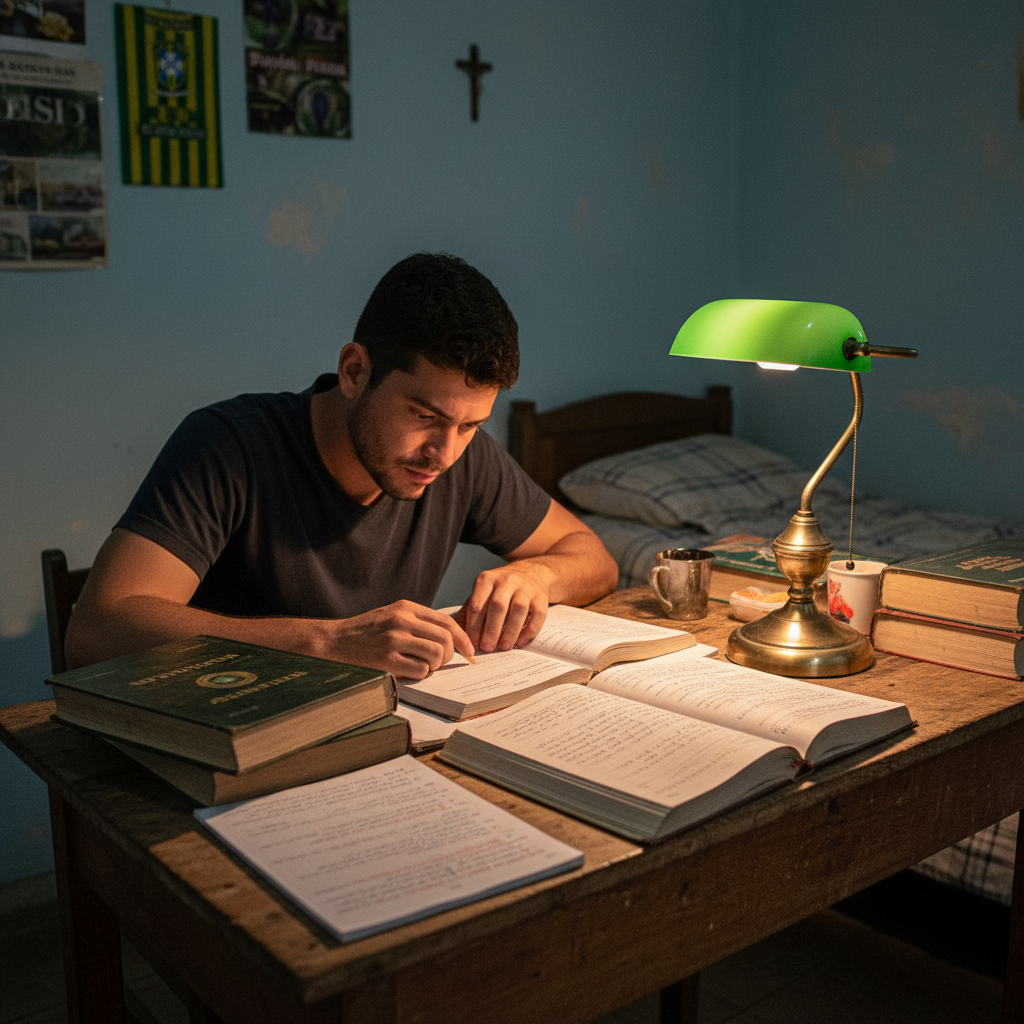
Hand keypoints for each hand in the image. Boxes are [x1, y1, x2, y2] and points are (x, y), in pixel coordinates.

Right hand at [323, 601, 474, 679]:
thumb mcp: (392, 615)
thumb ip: (418, 621)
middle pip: (445, 638)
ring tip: (425, 666)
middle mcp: (401, 621)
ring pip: (436, 654)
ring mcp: (394, 641)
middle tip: (442, 662)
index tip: (469, 650)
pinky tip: (411, 671)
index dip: (463, 638)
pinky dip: (422, 674)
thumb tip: (451, 636)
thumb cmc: (366, 631)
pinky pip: (420, 670)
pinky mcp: (387, 661)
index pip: (446, 621)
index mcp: (406, 608)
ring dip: (436, 665)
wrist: (334, 642)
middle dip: (450, 654)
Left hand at [456, 562, 554, 653]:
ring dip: (510, 631)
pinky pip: (537, 615)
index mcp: (487, 579)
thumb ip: (469, 612)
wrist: (530, 573)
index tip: (472, 644)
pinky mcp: (541, 597)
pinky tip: (520, 642)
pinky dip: (528, 631)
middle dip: (491, 630)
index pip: (477, 604)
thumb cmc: (499, 590)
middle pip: (498, 606)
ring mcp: (526, 587)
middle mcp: (506, 580)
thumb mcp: (482, 594)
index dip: (474, 626)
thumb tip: (456, 635)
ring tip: (503, 647)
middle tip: (487, 648)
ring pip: (518, 610)